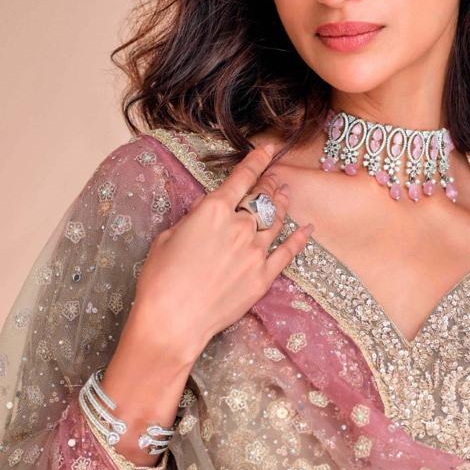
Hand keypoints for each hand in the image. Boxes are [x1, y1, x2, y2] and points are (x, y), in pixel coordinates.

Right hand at [129, 142, 313, 367]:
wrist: (174, 320)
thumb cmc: (161, 279)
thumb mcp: (168, 237)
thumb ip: (192, 220)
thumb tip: (205, 214)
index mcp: (214, 211)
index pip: (242, 178)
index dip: (258, 160)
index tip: (269, 149)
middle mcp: (240, 226)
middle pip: (262, 199)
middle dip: (269, 184)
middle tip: (275, 178)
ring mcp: (256, 252)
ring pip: (276, 221)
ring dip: (282, 205)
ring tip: (286, 195)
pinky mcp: (264, 277)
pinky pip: (288, 252)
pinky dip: (300, 239)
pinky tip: (307, 229)